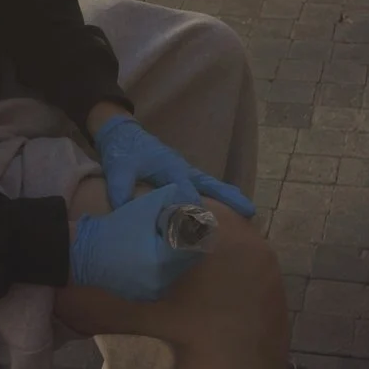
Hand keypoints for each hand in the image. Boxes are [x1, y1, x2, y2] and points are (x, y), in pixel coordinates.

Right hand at [70, 185, 199, 302]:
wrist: (85, 253)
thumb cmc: (117, 227)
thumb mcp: (147, 206)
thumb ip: (172, 201)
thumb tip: (191, 204)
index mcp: (164, 261)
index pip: (193, 245)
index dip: (194, 230)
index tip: (192, 220)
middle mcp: (163, 283)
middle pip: (187, 260)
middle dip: (186, 243)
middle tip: (179, 228)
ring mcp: (154, 294)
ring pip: (177, 272)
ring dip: (176, 256)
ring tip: (164, 239)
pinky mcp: (145, 298)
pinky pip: (164, 281)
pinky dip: (164, 268)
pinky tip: (152, 254)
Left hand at [94, 115, 255, 219]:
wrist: (123, 135)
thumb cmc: (123, 152)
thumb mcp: (118, 170)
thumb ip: (122, 190)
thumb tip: (129, 212)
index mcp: (171, 168)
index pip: (187, 194)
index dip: (193, 214)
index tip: (201, 234)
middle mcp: (183, 169)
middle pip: (210, 186)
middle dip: (228, 199)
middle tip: (249, 214)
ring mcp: (185, 170)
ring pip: (212, 185)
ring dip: (230, 196)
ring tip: (250, 211)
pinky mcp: (183, 174)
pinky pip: (205, 185)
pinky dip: (220, 193)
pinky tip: (230, 206)